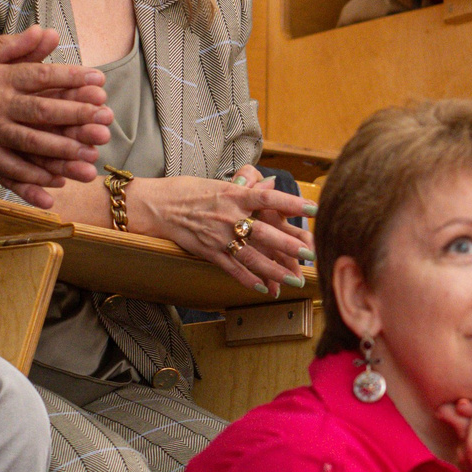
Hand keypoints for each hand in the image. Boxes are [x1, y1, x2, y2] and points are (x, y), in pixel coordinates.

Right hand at [0, 28, 113, 204]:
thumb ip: (13, 47)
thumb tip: (46, 31)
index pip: (39, 76)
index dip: (71, 78)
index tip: (99, 80)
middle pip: (41, 111)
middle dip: (76, 116)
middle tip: (105, 119)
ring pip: (30, 145)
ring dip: (61, 152)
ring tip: (89, 157)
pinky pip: (9, 173)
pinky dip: (32, 182)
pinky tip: (55, 187)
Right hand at [131, 172, 311, 293]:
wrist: (158, 205)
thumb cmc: (190, 191)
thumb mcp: (220, 184)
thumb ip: (247, 187)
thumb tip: (270, 185)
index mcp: (235, 195)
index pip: (270, 198)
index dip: (293, 203)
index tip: (314, 208)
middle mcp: (229, 216)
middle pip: (265, 233)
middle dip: (290, 245)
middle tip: (312, 254)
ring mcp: (219, 236)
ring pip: (252, 256)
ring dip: (275, 270)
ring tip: (295, 279)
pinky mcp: (209, 252)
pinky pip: (232, 269)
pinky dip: (249, 280)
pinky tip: (265, 288)